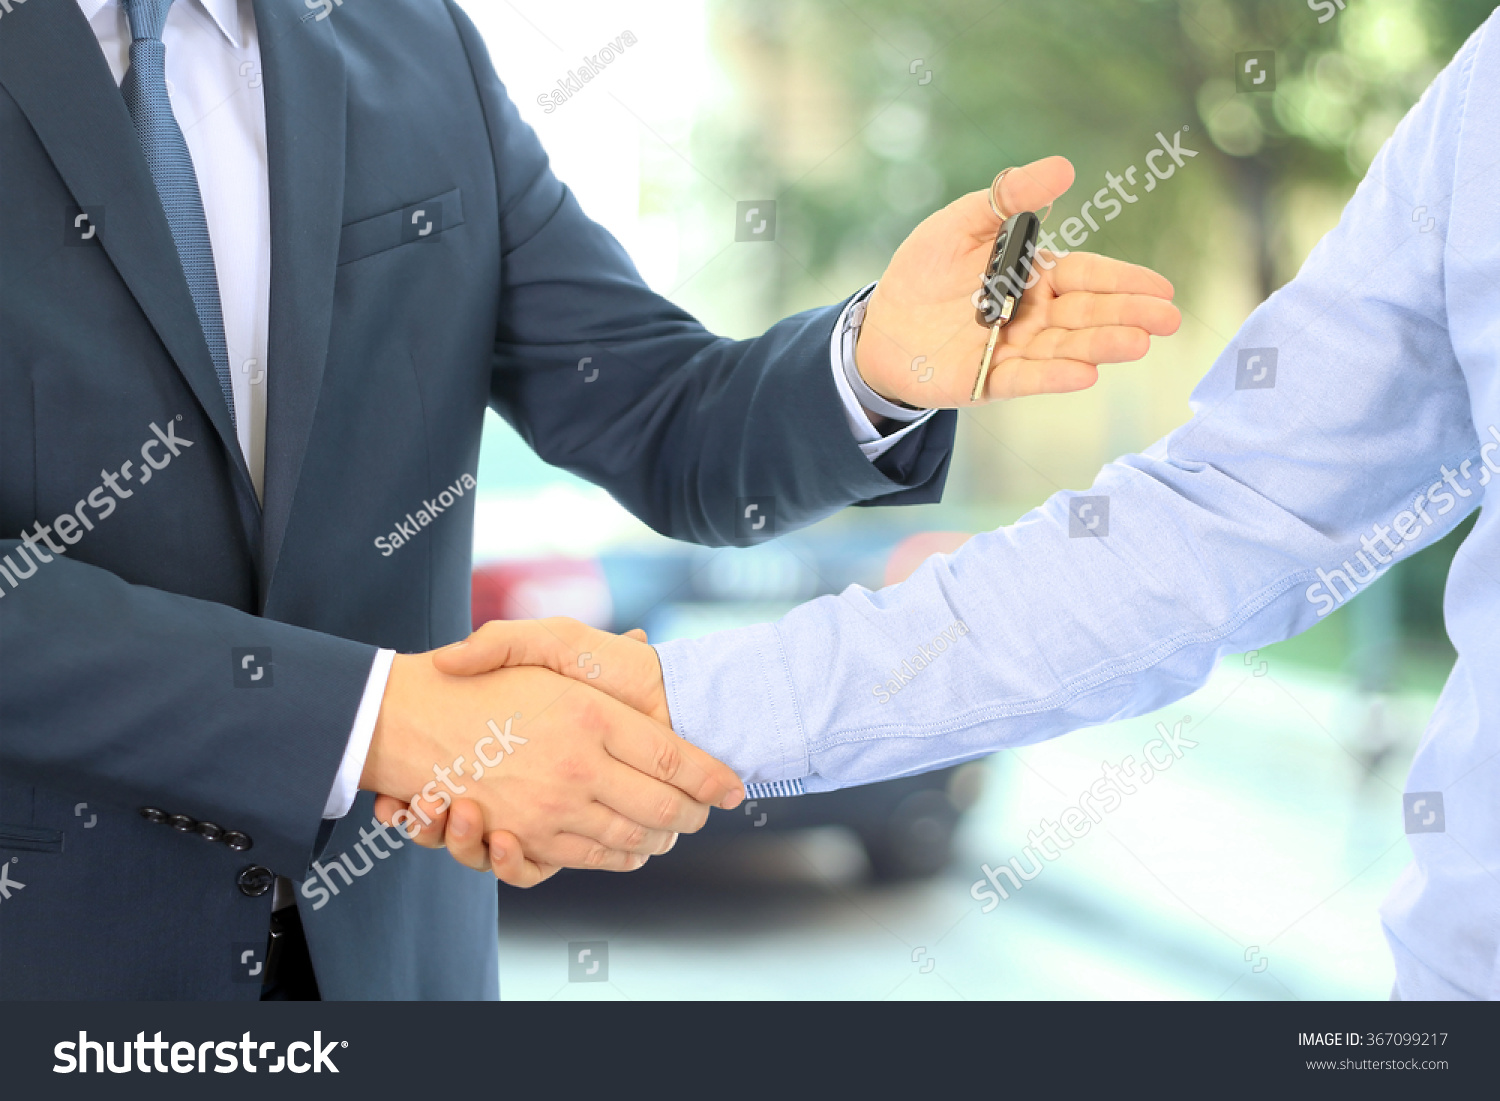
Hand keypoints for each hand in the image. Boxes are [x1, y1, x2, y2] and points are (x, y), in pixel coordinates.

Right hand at [362, 643, 737, 886]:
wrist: (419, 714)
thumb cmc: (498, 674)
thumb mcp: (552, 641)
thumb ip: (595, 640)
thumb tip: (644, 642)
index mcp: (595, 717)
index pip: (676, 760)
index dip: (711, 779)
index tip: (736, 787)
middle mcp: (579, 766)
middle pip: (665, 810)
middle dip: (694, 817)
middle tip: (706, 813)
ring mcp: (554, 806)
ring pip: (630, 840)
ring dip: (662, 840)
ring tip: (674, 830)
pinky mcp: (527, 836)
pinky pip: (585, 860)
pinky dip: (614, 859)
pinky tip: (631, 849)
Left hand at [852, 155, 1180, 407]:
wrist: (881, 325)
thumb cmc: (924, 271)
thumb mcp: (960, 223)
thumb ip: (1006, 198)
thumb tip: (1063, 166)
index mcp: (1036, 277)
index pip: (1088, 277)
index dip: (1124, 281)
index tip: (1163, 286)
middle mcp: (1034, 316)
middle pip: (1087, 315)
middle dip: (1129, 315)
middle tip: (1170, 318)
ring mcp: (1014, 349)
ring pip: (1065, 347)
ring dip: (1102, 346)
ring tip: (1139, 343)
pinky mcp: (988, 380)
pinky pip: (1025, 378)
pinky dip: (1054, 376)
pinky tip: (1086, 374)